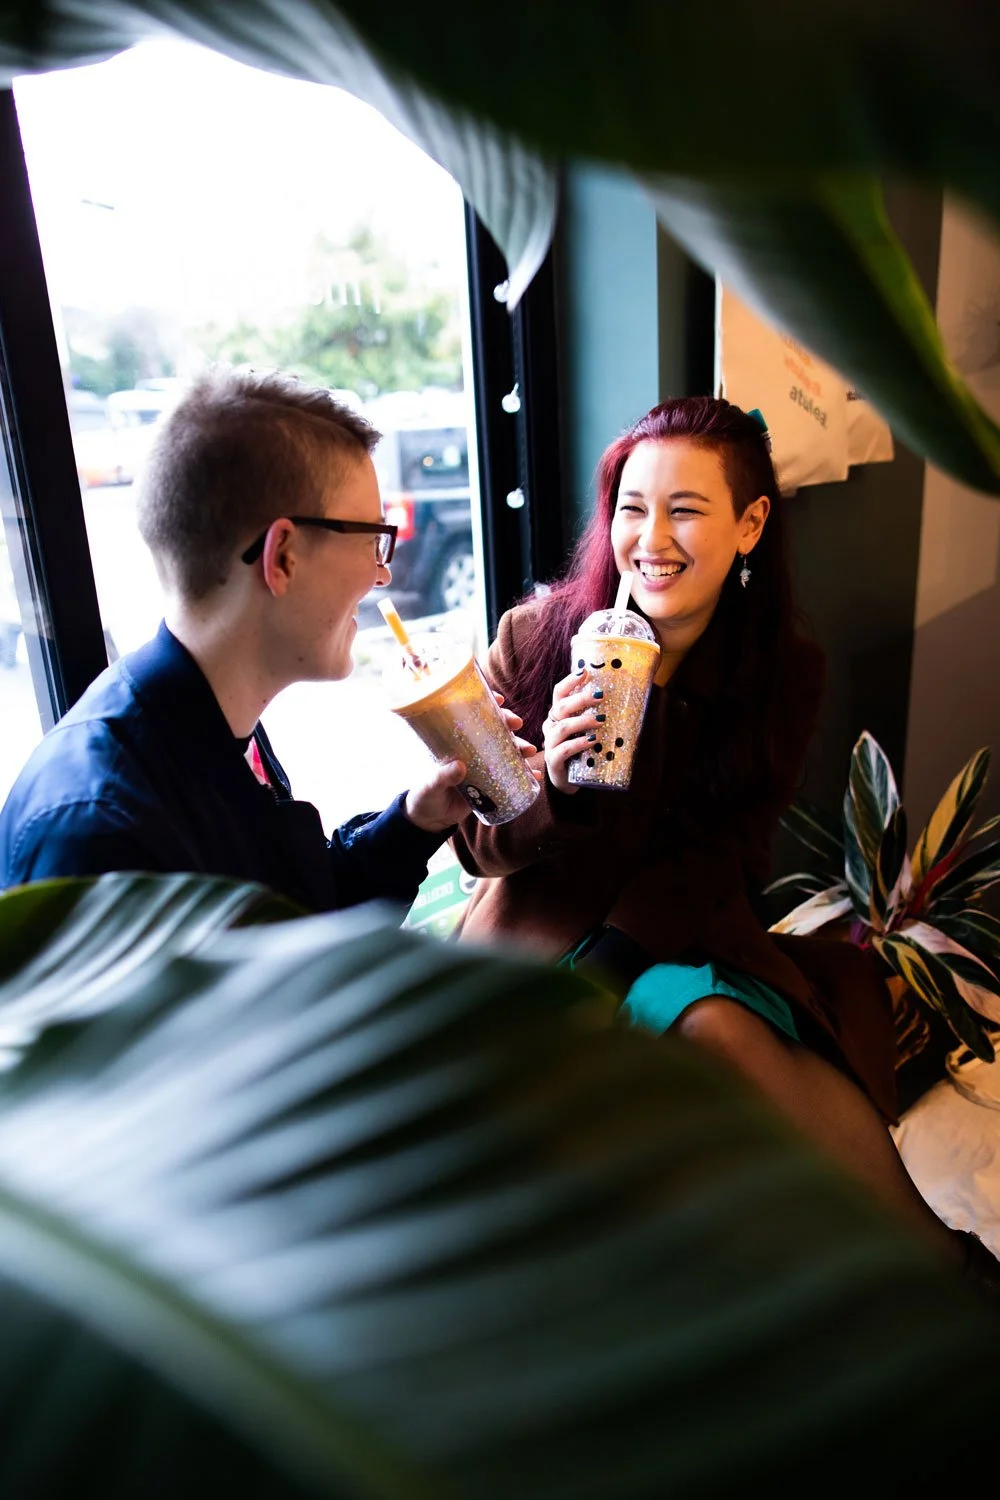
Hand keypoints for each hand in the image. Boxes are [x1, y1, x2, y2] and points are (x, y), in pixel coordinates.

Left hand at [404, 693, 539, 831]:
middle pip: (494, 729)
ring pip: (506, 750)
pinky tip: (535, 775)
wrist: (431, 821)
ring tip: (529, 751)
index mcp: (455, 743)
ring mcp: (483, 766)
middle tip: (517, 724)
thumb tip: (460, 766)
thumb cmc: (426, 797)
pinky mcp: (491, 784)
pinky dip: (525, 774)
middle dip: (508, 723)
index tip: (498, 699)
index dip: (485, 704)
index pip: (471, 716)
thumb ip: (442, 777)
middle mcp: (472, 750)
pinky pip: (512, 775)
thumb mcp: (431, 786)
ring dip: (520, 746)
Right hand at [540, 668, 599, 793]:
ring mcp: (550, 744)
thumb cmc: (581, 750)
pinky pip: (563, 749)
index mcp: (558, 715)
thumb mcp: (587, 729)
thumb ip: (596, 714)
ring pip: (563, 727)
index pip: (559, 693)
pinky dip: (579, 743)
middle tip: (601, 696)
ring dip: (583, 721)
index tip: (585, 672)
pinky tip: (592, 741)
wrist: (569, 780)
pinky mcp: (553, 761)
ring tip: (601, 720)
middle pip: (561, 707)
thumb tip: (625, 697)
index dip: (569, 681)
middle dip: (581, 699)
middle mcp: (551, 726)